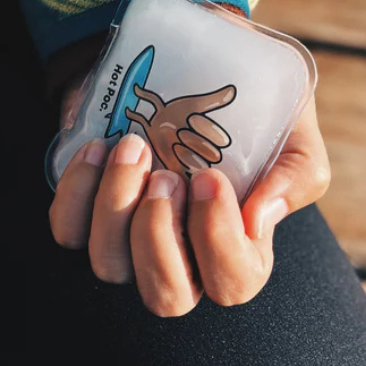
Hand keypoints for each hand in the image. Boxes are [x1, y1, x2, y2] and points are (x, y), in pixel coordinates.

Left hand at [49, 99, 330, 315]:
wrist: (189, 69)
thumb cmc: (250, 114)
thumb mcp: (293, 133)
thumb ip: (297, 174)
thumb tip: (260, 216)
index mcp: (237, 254)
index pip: (231, 285)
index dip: (217, 240)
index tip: (210, 178)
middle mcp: (180, 264)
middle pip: (164, 297)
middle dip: (158, 235)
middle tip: (167, 176)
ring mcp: (126, 248)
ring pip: (109, 265)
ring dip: (116, 207)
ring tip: (133, 148)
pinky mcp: (84, 220)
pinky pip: (68, 231)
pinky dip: (77, 191)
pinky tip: (98, 149)